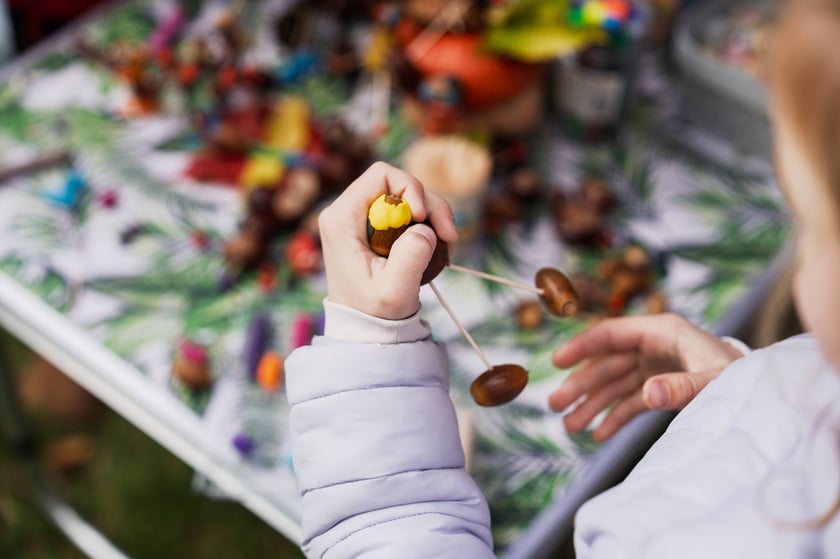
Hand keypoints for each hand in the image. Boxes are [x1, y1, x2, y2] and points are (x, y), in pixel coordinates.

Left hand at [318, 161, 457, 319]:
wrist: (366, 328)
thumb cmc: (374, 312)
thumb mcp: (394, 290)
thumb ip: (410, 256)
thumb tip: (424, 228)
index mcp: (342, 219)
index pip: (381, 176)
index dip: (409, 189)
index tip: (424, 218)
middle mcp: (348, 212)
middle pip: (398, 184)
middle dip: (429, 204)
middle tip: (449, 235)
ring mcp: (362, 218)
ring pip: (407, 196)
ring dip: (433, 215)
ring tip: (448, 243)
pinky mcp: (375, 228)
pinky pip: (408, 211)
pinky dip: (428, 224)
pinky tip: (438, 245)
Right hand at [548, 313, 744, 441]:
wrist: (765, 392)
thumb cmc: (741, 378)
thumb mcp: (714, 381)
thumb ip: (682, 387)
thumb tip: (649, 394)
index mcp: (661, 331)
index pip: (611, 334)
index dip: (582, 346)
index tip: (556, 361)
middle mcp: (653, 346)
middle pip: (607, 363)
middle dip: (580, 385)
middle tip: (554, 406)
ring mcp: (655, 367)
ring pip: (614, 384)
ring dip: (592, 404)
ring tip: (570, 427)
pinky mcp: (661, 387)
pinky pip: (630, 401)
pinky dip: (614, 417)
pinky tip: (598, 435)